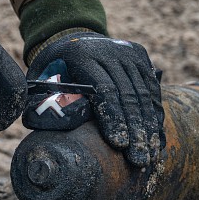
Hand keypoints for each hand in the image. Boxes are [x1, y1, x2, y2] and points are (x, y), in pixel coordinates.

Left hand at [27, 30, 164, 166]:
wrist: (72, 38)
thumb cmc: (53, 69)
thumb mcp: (42, 79)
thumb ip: (45, 100)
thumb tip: (51, 127)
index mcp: (81, 56)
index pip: (103, 90)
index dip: (113, 118)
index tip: (119, 144)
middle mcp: (108, 50)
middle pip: (127, 95)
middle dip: (134, 130)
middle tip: (138, 160)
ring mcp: (126, 51)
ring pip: (143, 94)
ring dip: (148, 127)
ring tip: (150, 156)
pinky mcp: (139, 55)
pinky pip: (151, 88)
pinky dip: (155, 114)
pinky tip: (157, 139)